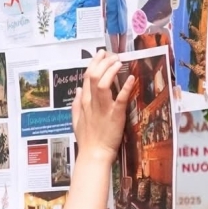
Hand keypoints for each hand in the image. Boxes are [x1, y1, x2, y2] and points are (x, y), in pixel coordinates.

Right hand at [71, 50, 134, 164]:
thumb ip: (76, 103)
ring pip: (103, 83)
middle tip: (111, 54)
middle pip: (94, 76)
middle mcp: (92, 102)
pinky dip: (125, 88)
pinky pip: (120, 99)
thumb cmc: (87, 139)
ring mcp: (103, 108)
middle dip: (102, 62)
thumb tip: (77, 89)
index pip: (86, 77)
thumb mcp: (76, 120)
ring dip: (111, 70)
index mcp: (84, 102)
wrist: (94, 154)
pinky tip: (131, 78)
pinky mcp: (115, 115)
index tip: (100, 55)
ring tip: (118, 61)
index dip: (94, 63)